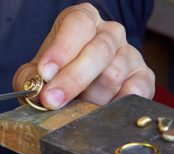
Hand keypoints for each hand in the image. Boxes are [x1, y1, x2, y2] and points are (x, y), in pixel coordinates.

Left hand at [13, 3, 154, 108]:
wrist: (78, 86)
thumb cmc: (56, 73)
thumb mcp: (36, 71)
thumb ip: (30, 77)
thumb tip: (35, 88)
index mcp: (82, 20)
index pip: (77, 25)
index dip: (62, 49)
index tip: (45, 72)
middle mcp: (110, 33)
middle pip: (98, 52)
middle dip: (72, 80)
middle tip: (52, 100)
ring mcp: (130, 54)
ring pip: (113, 76)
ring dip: (90, 98)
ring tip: (75, 108)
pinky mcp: (144, 78)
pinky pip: (135, 93)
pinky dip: (116, 106)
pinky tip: (99, 113)